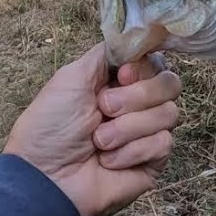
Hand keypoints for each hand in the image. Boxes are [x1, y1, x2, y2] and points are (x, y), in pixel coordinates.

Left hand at [4, 42, 181, 215]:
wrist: (45, 178)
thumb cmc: (49, 128)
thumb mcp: (72, 77)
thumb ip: (107, 53)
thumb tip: (139, 37)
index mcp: (118, 83)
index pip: (155, 61)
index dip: (143, 67)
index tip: (121, 75)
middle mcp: (136, 105)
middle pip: (170, 84)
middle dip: (136, 96)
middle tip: (104, 109)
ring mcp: (147, 134)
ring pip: (169, 114)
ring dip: (128, 127)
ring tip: (99, 142)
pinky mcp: (153, 163)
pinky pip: (163, 143)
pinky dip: (132, 151)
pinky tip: (109, 161)